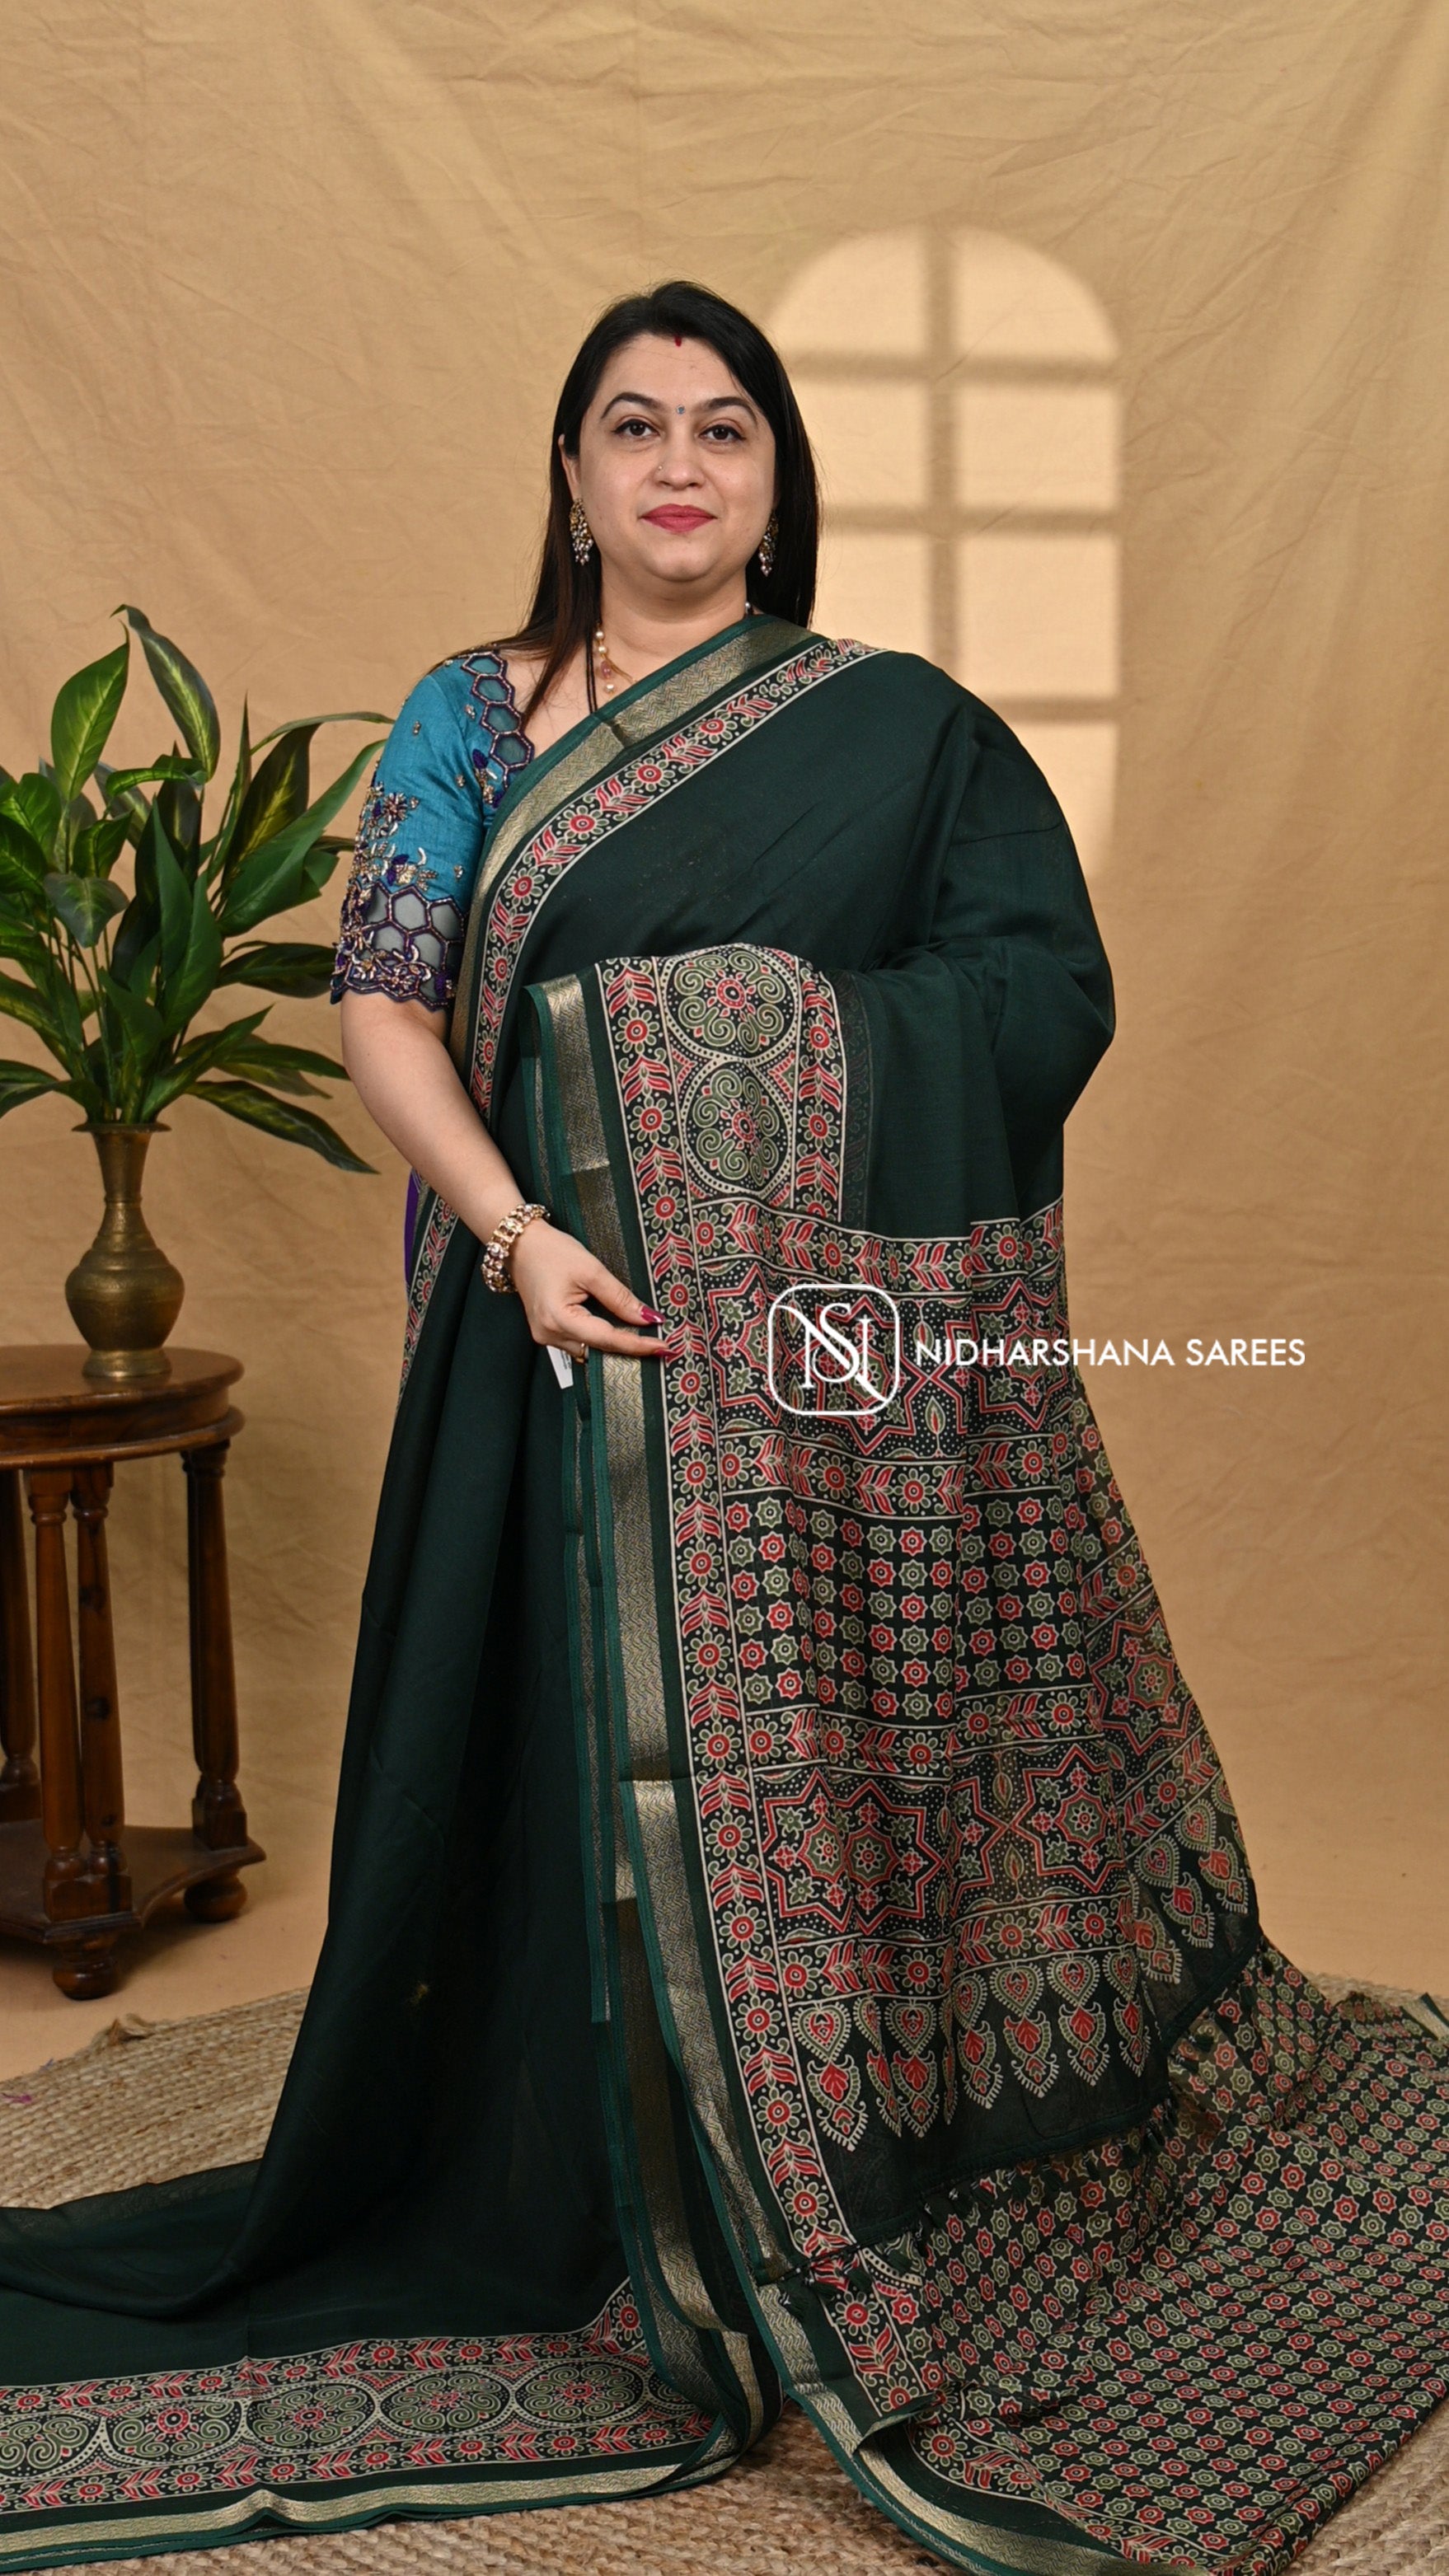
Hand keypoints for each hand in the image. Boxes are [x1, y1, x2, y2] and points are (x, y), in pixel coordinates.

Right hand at [507, 1218, 666, 1362]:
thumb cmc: (551, 1251)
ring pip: (589, 1350)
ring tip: (642, 1338)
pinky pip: (579, 1343)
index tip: (664, 1347)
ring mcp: (545, 1336)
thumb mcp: (591, 1269)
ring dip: (614, 1344)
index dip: (638, 1345)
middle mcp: (549, 1334)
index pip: (607, 1339)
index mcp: (558, 1319)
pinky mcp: (547, 1332)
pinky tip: (617, 1331)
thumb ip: (620, 1297)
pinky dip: (598, 1338)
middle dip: (629, 1348)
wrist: (520, 1245)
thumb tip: (648, 1318)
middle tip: (659, 1345)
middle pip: (599, 1350)